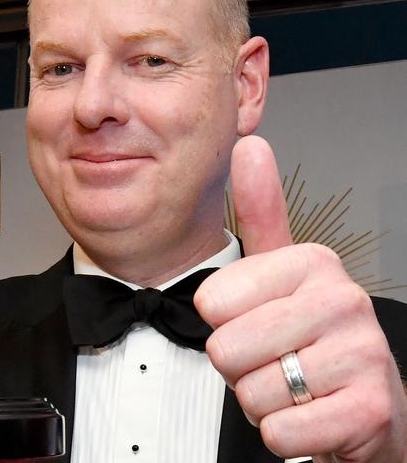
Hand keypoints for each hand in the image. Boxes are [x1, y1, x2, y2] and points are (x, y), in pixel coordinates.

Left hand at [195, 136, 406, 461]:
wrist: (365, 405)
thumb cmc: (311, 338)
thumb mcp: (283, 272)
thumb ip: (262, 212)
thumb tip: (249, 145)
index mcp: (312, 262)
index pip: (210, 302)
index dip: (222, 324)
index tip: (256, 322)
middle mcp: (342, 299)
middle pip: (225, 349)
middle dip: (239, 367)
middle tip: (276, 361)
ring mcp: (362, 353)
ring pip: (250, 392)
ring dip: (262, 401)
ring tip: (295, 386)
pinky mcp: (368, 408)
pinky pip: (278, 431)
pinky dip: (282, 434)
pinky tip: (310, 414)